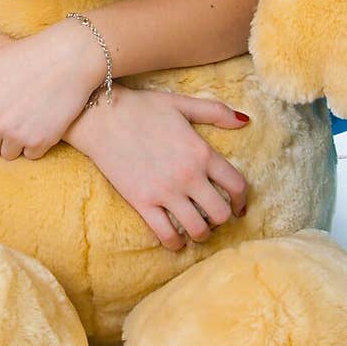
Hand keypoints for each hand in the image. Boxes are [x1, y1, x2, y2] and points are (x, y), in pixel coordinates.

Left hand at [0, 17, 110, 160]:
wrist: (68, 57)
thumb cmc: (31, 55)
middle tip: (15, 122)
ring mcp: (15, 134)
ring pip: (9, 154)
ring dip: (18, 142)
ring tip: (31, 118)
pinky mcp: (39, 141)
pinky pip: (32, 155)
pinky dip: (38, 143)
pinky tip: (44, 122)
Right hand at [64, 82, 249, 251]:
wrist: (101, 117)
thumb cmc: (142, 107)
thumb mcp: (182, 103)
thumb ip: (216, 112)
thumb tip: (245, 120)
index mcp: (201, 152)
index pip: (237, 185)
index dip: (242, 200)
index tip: (238, 207)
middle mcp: (188, 175)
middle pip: (221, 213)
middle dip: (222, 219)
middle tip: (213, 217)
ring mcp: (165, 191)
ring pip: (197, 229)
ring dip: (201, 233)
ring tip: (195, 228)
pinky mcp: (143, 203)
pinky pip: (167, 235)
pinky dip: (175, 243)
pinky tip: (174, 238)